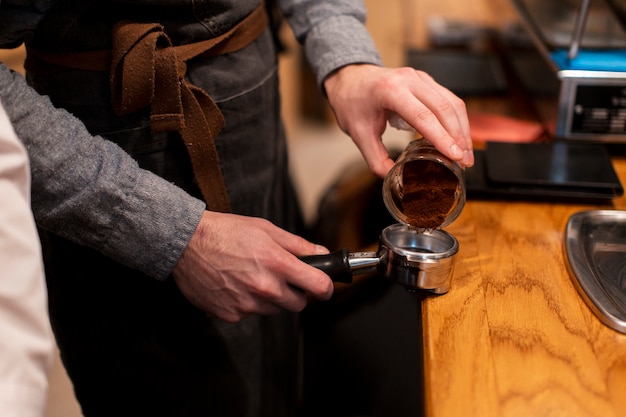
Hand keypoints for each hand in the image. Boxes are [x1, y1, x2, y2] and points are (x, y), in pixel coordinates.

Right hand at [171, 211, 333, 321]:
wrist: (186, 243)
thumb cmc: (226, 232)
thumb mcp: (266, 229)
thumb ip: (298, 245)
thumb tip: (321, 253)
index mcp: (278, 264)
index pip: (319, 287)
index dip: (326, 287)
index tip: (325, 286)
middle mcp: (265, 288)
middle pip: (299, 304)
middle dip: (295, 292)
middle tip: (282, 276)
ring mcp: (247, 304)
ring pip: (274, 310)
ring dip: (270, 298)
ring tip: (251, 276)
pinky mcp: (231, 314)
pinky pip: (249, 313)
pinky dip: (247, 302)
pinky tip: (235, 284)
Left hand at [324, 64, 473, 177]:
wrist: (349, 77)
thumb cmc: (352, 101)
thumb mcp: (359, 134)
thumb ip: (376, 159)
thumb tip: (393, 177)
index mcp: (390, 90)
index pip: (423, 116)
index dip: (442, 138)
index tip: (455, 156)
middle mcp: (409, 80)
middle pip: (444, 108)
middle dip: (459, 137)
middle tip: (465, 162)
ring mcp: (421, 78)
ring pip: (452, 102)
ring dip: (462, 129)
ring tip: (466, 154)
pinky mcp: (427, 81)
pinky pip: (449, 99)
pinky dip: (457, 120)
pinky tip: (458, 138)